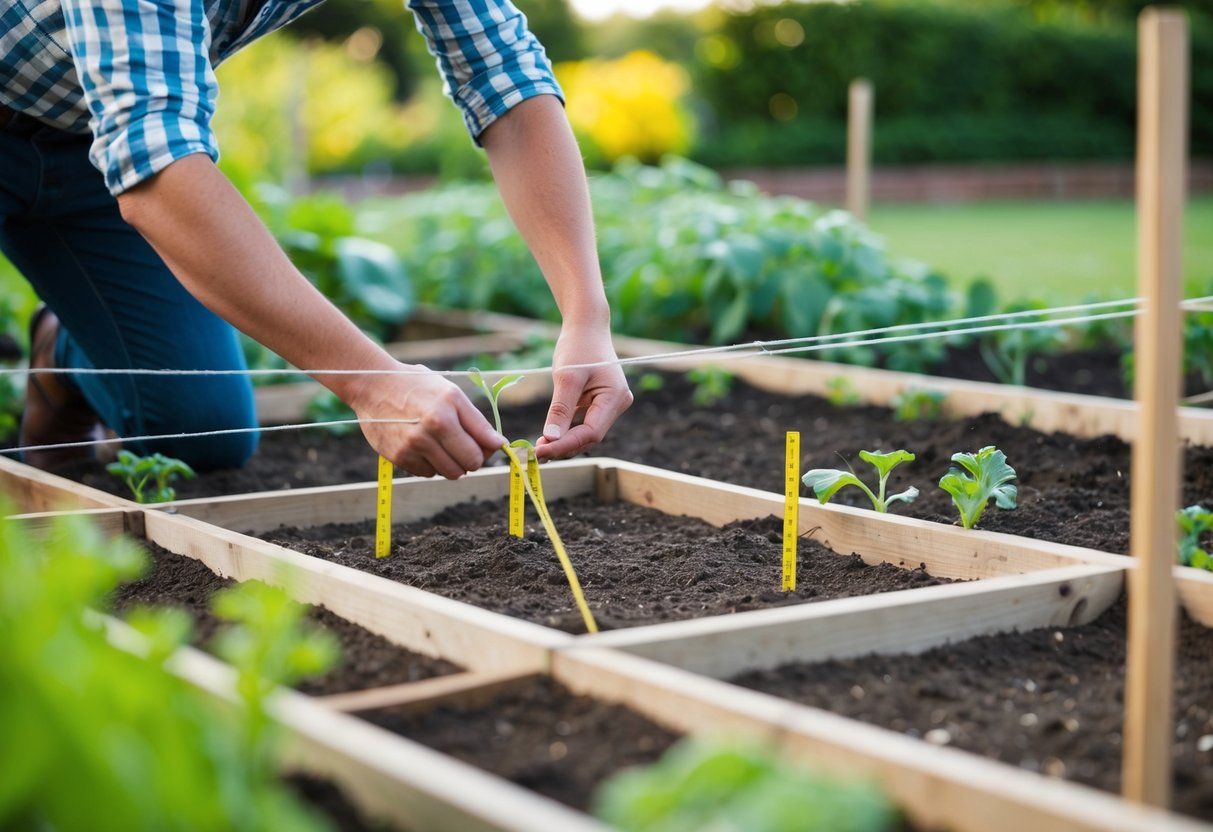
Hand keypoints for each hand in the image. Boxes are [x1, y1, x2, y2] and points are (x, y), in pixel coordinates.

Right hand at [350, 363, 505, 478]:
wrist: (374, 386)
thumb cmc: (418, 387)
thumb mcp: (451, 394)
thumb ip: (477, 422)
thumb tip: (499, 444)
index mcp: (446, 414)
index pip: (479, 451)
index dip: (486, 451)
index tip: (485, 446)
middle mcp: (428, 432)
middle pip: (467, 467)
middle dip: (470, 459)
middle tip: (463, 445)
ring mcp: (411, 447)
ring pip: (448, 473)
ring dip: (451, 462)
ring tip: (441, 442)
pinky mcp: (397, 457)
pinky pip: (427, 473)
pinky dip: (430, 463)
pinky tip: (422, 445)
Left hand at [534, 324, 632, 460]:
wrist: (586, 327)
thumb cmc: (578, 346)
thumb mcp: (566, 376)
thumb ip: (560, 409)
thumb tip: (550, 439)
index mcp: (615, 397)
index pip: (591, 433)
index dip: (566, 445)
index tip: (541, 451)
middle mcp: (618, 404)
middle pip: (590, 436)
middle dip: (564, 446)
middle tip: (537, 451)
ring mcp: (611, 404)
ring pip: (587, 432)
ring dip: (565, 441)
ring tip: (541, 446)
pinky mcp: (601, 403)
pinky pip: (585, 423)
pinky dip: (568, 431)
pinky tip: (550, 436)